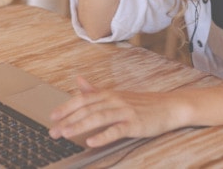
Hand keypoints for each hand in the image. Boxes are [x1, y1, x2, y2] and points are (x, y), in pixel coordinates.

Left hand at [48, 76, 186, 146]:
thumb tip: (79, 81)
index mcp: (108, 94)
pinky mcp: (134, 124)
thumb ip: (96, 91)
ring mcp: (124, 111)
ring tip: (65, 134)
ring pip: (98, 118)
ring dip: (80, 126)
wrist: (169, 106)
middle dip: (68, 120)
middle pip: (87, 109)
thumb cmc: (143, 103)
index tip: (53, 117)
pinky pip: (116, 130)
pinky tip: (91, 142)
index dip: (66, 108)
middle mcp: (114, 100)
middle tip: (53, 131)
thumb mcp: (117, 95)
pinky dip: (103, 136)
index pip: (83, 100)